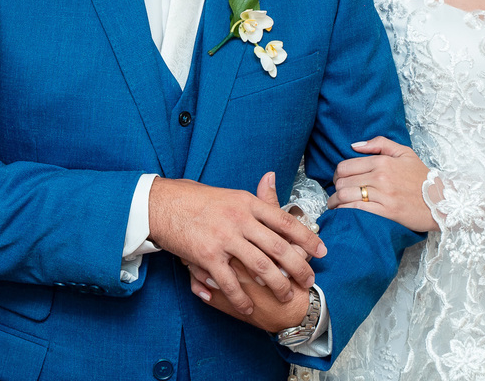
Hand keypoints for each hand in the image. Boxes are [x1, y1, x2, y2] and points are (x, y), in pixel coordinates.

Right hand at [148, 175, 324, 316]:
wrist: (162, 203)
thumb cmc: (195, 198)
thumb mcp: (230, 193)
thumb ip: (253, 193)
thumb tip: (272, 178)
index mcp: (248, 202)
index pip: (285, 221)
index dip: (306, 237)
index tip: (322, 249)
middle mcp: (240, 219)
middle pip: (279, 247)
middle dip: (298, 267)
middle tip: (310, 280)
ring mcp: (224, 238)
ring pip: (261, 267)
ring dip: (277, 285)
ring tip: (286, 296)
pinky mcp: (207, 256)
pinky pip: (230, 283)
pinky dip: (242, 298)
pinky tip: (249, 307)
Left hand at [327, 136, 436, 231]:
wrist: (442, 200)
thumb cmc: (422, 177)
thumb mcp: (404, 153)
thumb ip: (379, 144)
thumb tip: (354, 145)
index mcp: (382, 162)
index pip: (346, 166)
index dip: (337, 174)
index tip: (337, 180)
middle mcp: (380, 177)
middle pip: (342, 181)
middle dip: (334, 188)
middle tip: (336, 193)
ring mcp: (383, 195)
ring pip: (346, 196)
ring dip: (335, 202)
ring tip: (334, 205)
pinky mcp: (386, 212)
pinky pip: (356, 210)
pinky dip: (344, 211)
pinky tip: (342, 213)